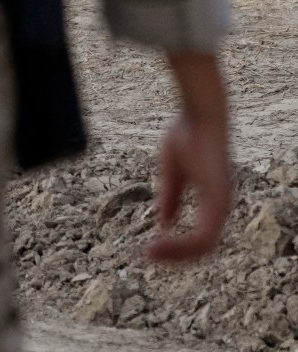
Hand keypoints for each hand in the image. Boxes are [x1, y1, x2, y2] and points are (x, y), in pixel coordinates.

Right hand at [148, 52, 232, 263]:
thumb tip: (163, 224)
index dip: (176, 245)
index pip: (200, 236)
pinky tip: (159, 241)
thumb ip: (171, 199)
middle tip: (147, 256)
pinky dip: (181, 244)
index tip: (150, 248)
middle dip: (175, 256)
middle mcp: (221, 206)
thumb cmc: (187, 134)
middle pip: (203, 248)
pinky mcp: (218, 200)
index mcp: (213, 201)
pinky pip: (203, 235)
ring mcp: (222, 204)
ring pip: (204, 247)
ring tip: (149, 253)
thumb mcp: (172, 173)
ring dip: (176, 254)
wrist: (200, 113)